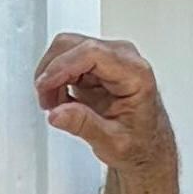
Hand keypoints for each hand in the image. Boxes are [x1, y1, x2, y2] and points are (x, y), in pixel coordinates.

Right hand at [38, 33, 175, 178]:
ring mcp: (110, 58)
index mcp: (136, 74)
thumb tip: (57, 113)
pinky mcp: (97, 64)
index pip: (92, 53)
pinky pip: (67, 60)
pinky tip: (62, 100)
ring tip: (55, 104)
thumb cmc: (140, 144)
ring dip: (53, 76)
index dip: (63, 66)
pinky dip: (57, 79)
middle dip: (52, 71)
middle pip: (74, 45)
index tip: (45, 85)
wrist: (147, 148)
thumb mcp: (113, 143)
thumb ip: (84, 125)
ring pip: (66, 49)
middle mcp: (124, 59)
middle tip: (47, 100)